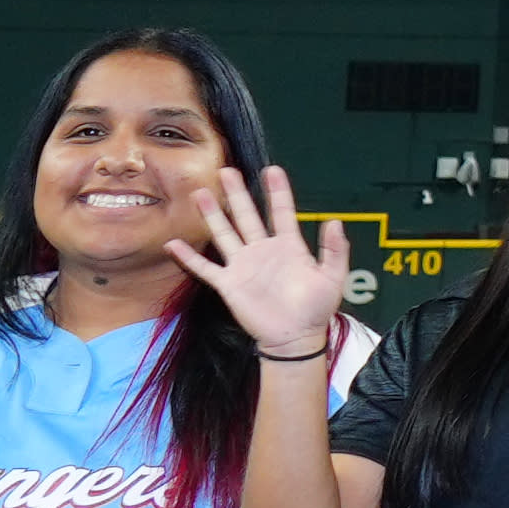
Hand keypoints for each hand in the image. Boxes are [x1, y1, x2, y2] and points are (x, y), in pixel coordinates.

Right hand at [184, 168, 356, 362]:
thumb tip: (335, 221)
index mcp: (289, 246)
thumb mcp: (332, 278)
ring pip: (224, 234)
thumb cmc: (316, 308)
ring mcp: (243, 265)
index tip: (272, 170)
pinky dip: (188, 257)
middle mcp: (263, 250)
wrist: (294, 337)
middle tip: (226, 170)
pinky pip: (204, 268)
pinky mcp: (228, 284)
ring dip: (213, 215)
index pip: (281, 212)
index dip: (277, 192)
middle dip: (237, 194)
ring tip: (200, 193)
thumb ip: (335, 250)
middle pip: (247, 216)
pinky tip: (173, 243)